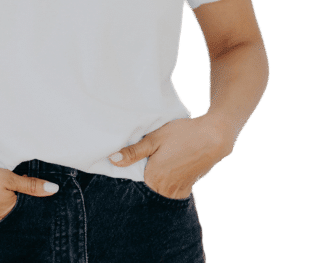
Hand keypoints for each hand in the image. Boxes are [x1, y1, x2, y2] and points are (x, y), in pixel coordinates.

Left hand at [108, 115, 235, 198]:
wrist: (213, 137)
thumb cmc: (182, 134)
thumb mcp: (154, 138)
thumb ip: (133, 152)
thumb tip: (112, 160)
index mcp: (154, 178)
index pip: (133, 183)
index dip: (129, 173)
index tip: (129, 163)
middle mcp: (165, 190)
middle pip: (146, 189)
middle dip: (142, 179)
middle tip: (144, 161)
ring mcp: (177, 192)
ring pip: (158, 191)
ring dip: (154, 181)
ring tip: (157, 163)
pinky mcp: (186, 189)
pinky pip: (170, 192)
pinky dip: (166, 184)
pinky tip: (167, 168)